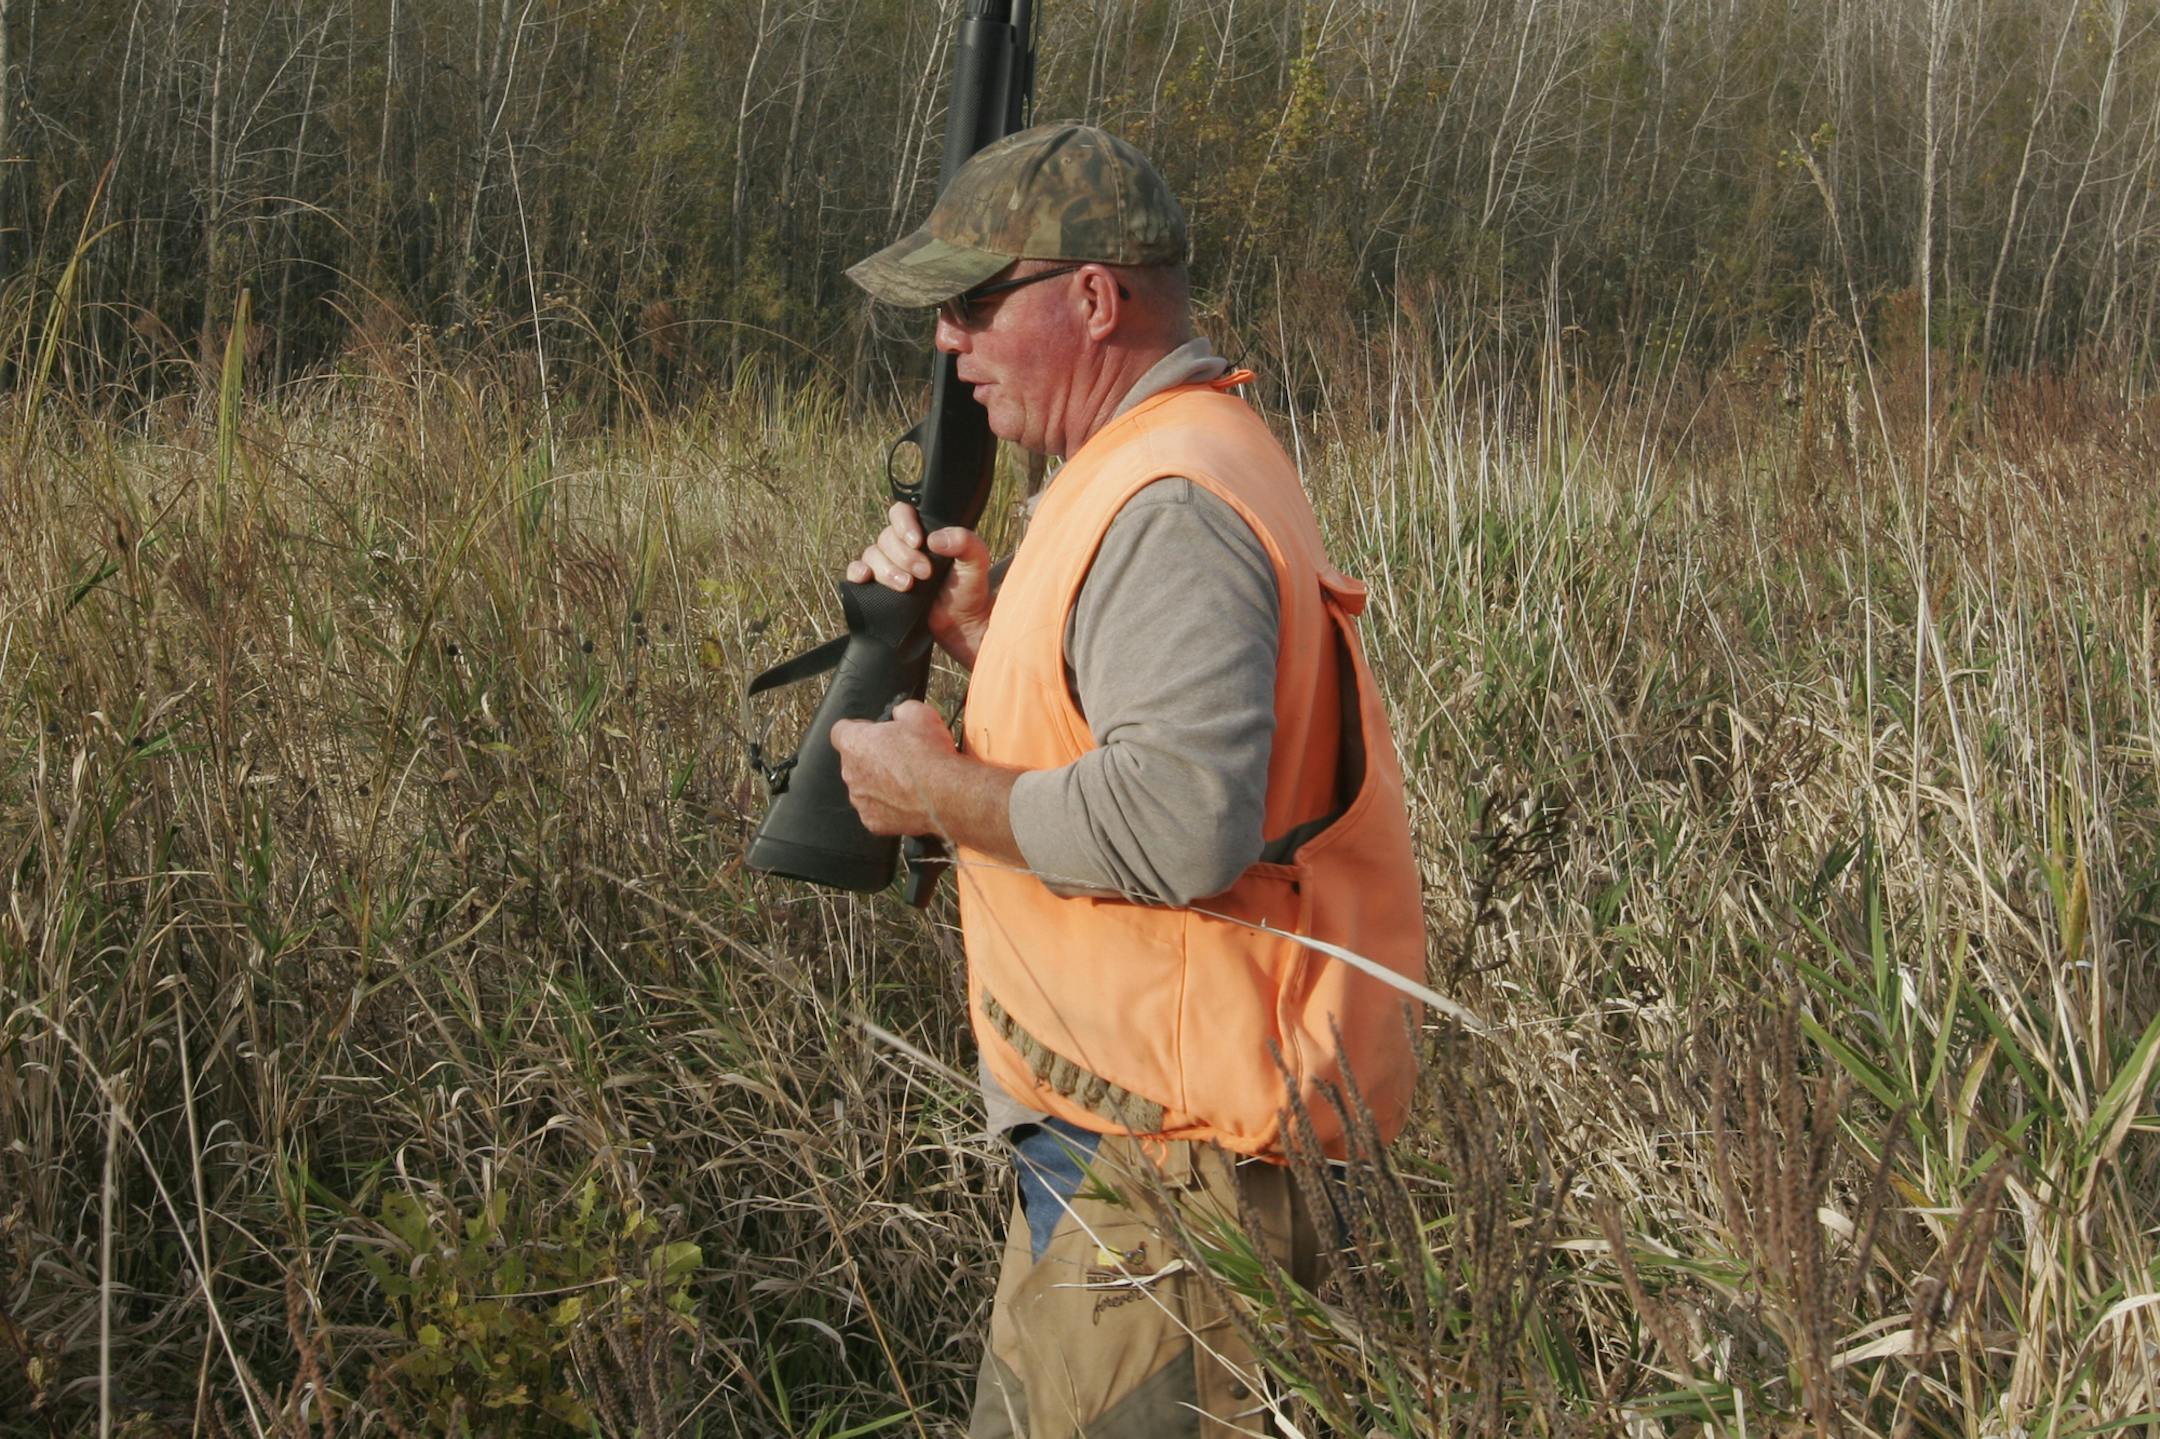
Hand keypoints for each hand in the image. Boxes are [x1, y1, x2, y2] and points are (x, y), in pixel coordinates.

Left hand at [829, 700, 961, 836]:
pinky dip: (889, 806)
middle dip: (873, 757)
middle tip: (899, 755)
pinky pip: (877, 810)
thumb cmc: (930, 756)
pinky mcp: (874, 822)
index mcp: (854, 743)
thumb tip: (901, 713)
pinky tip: (909, 799)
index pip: (840, 731)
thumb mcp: (919, 713)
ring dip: (881, 782)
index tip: (872, 730)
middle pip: (854, 761)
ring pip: (865, 787)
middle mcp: (851, 773)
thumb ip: (901, 710)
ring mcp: (861, 800)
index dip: (858, 729)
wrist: (946, 795)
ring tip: (908, 779)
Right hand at [845, 502, 993, 668]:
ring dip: (887, 570)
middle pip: (886, 538)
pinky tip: (865, 578)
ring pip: (872, 555)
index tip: (918, 542)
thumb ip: (965, 542)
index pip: (901, 513)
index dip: (904, 524)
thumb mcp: (976, 561)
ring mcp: (888, 566)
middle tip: (925, 573)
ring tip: (908, 586)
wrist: (961, 624)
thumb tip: (935, 539)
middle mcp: (902, 547)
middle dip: (904, 556)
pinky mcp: (877, 586)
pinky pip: (856, 572)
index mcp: (923, 533)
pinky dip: (857, 572)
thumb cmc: (969, 589)